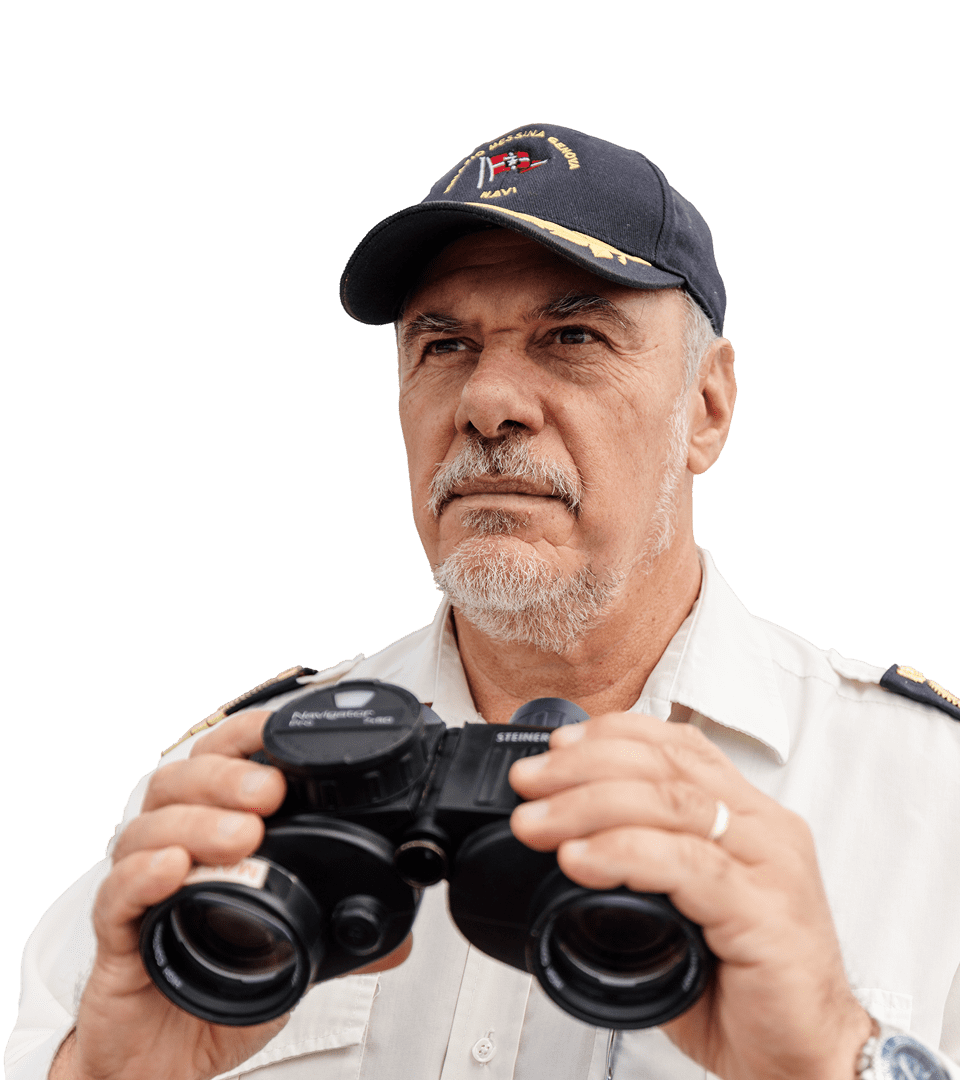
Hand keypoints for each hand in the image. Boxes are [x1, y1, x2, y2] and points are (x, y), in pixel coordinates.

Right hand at [53, 708, 409, 1079]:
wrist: (164, 1061)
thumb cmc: (216, 991)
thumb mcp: (293, 955)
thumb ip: (338, 935)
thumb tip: (399, 936)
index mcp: (213, 832)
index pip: (220, 762)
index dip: (246, 736)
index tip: (280, 733)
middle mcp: (173, 847)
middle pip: (181, 781)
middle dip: (228, 776)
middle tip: (270, 791)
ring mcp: (142, 888)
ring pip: (149, 827)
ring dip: (196, 822)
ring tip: (241, 836)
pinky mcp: (117, 937)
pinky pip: (116, 895)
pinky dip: (144, 875)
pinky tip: (174, 869)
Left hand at [508, 713, 872, 1079]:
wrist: (811, 1061)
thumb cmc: (751, 990)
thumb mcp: (689, 910)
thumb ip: (645, 872)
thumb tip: (566, 853)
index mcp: (750, 818)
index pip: (680, 745)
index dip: (613, 735)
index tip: (556, 745)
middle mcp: (765, 830)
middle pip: (666, 766)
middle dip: (583, 766)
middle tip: (528, 784)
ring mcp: (770, 867)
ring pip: (670, 804)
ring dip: (588, 806)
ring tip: (536, 822)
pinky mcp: (765, 912)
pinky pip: (686, 864)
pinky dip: (624, 853)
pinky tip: (580, 859)